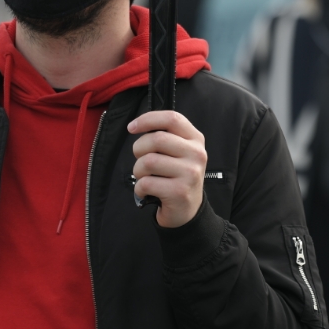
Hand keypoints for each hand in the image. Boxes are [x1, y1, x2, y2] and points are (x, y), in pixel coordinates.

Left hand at [129, 110, 207, 228]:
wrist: (188, 210)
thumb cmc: (176, 176)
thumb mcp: (179, 152)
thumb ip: (165, 136)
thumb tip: (137, 125)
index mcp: (195, 139)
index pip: (171, 118)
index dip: (148, 119)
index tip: (132, 127)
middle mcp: (196, 154)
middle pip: (157, 139)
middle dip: (139, 148)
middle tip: (140, 159)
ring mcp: (190, 173)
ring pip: (149, 161)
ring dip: (138, 170)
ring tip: (144, 177)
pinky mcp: (179, 192)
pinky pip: (146, 183)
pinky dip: (139, 188)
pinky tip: (145, 191)